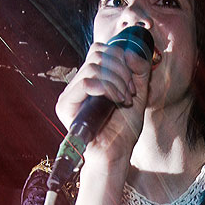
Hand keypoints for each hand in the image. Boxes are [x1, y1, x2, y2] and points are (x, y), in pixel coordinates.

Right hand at [55, 41, 150, 167]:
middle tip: (129, 92)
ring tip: (124, 100)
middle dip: (121, 70)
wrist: (117, 154)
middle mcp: (79, 83)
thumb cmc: (124, 129)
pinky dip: (106, 88)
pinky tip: (116, 101)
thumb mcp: (139, 94)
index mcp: (93, 78)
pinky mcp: (65, 105)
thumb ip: (139, 71)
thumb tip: (130, 51)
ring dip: (116, 81)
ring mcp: (70, 94)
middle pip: (97, 54)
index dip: (121, 59)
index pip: (101, 50)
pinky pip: (85, 82)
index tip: (133, 84)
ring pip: (92, 67)